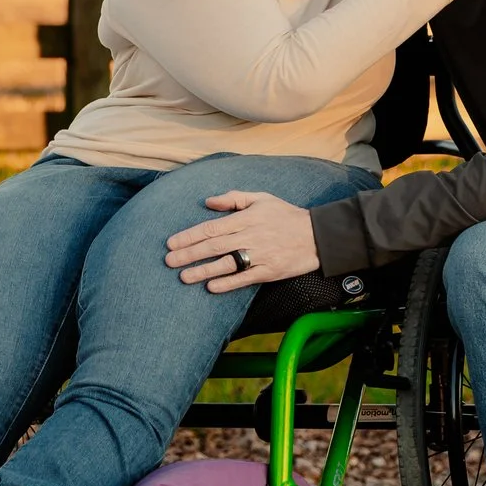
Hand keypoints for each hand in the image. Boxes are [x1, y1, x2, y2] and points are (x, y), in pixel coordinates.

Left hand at [163, 192, 318, 292]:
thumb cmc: (286, 215)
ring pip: (226, 264)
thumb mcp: (261, 198)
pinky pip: (244, 279)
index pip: (211, 227)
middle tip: (168, 261)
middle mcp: (250, 236)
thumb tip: (207, 202)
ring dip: (202, 271)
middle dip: (189, 254)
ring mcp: (260, 255)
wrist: (317, 236)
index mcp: (246, 218)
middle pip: (213, 246)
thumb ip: (234, 198)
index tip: (171, 243)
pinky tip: (211, 287)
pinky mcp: (269, 272)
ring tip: (183, 277)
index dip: (189, 236)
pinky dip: (227, 283)